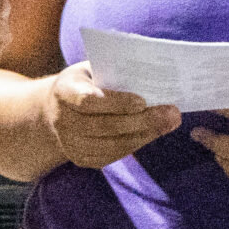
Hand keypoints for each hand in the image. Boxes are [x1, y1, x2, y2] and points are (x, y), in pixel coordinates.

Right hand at [42, 62, 181, 168]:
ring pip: (112, 144)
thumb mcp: (93, 69)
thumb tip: (156, 78)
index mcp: (63, 92)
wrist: (56, 109)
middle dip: (142, 121)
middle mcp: (62, 120)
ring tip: (169, 123)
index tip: (142, 101)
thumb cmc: (86, 82)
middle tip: (172, 113)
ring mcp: (69, 143)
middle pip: (104, 126)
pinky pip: (112, 155)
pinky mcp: (80, 159)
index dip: (116, 103)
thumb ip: (117, 72)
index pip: (88, 101)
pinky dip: (135, 144)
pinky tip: (152, 133)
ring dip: (145, 135)